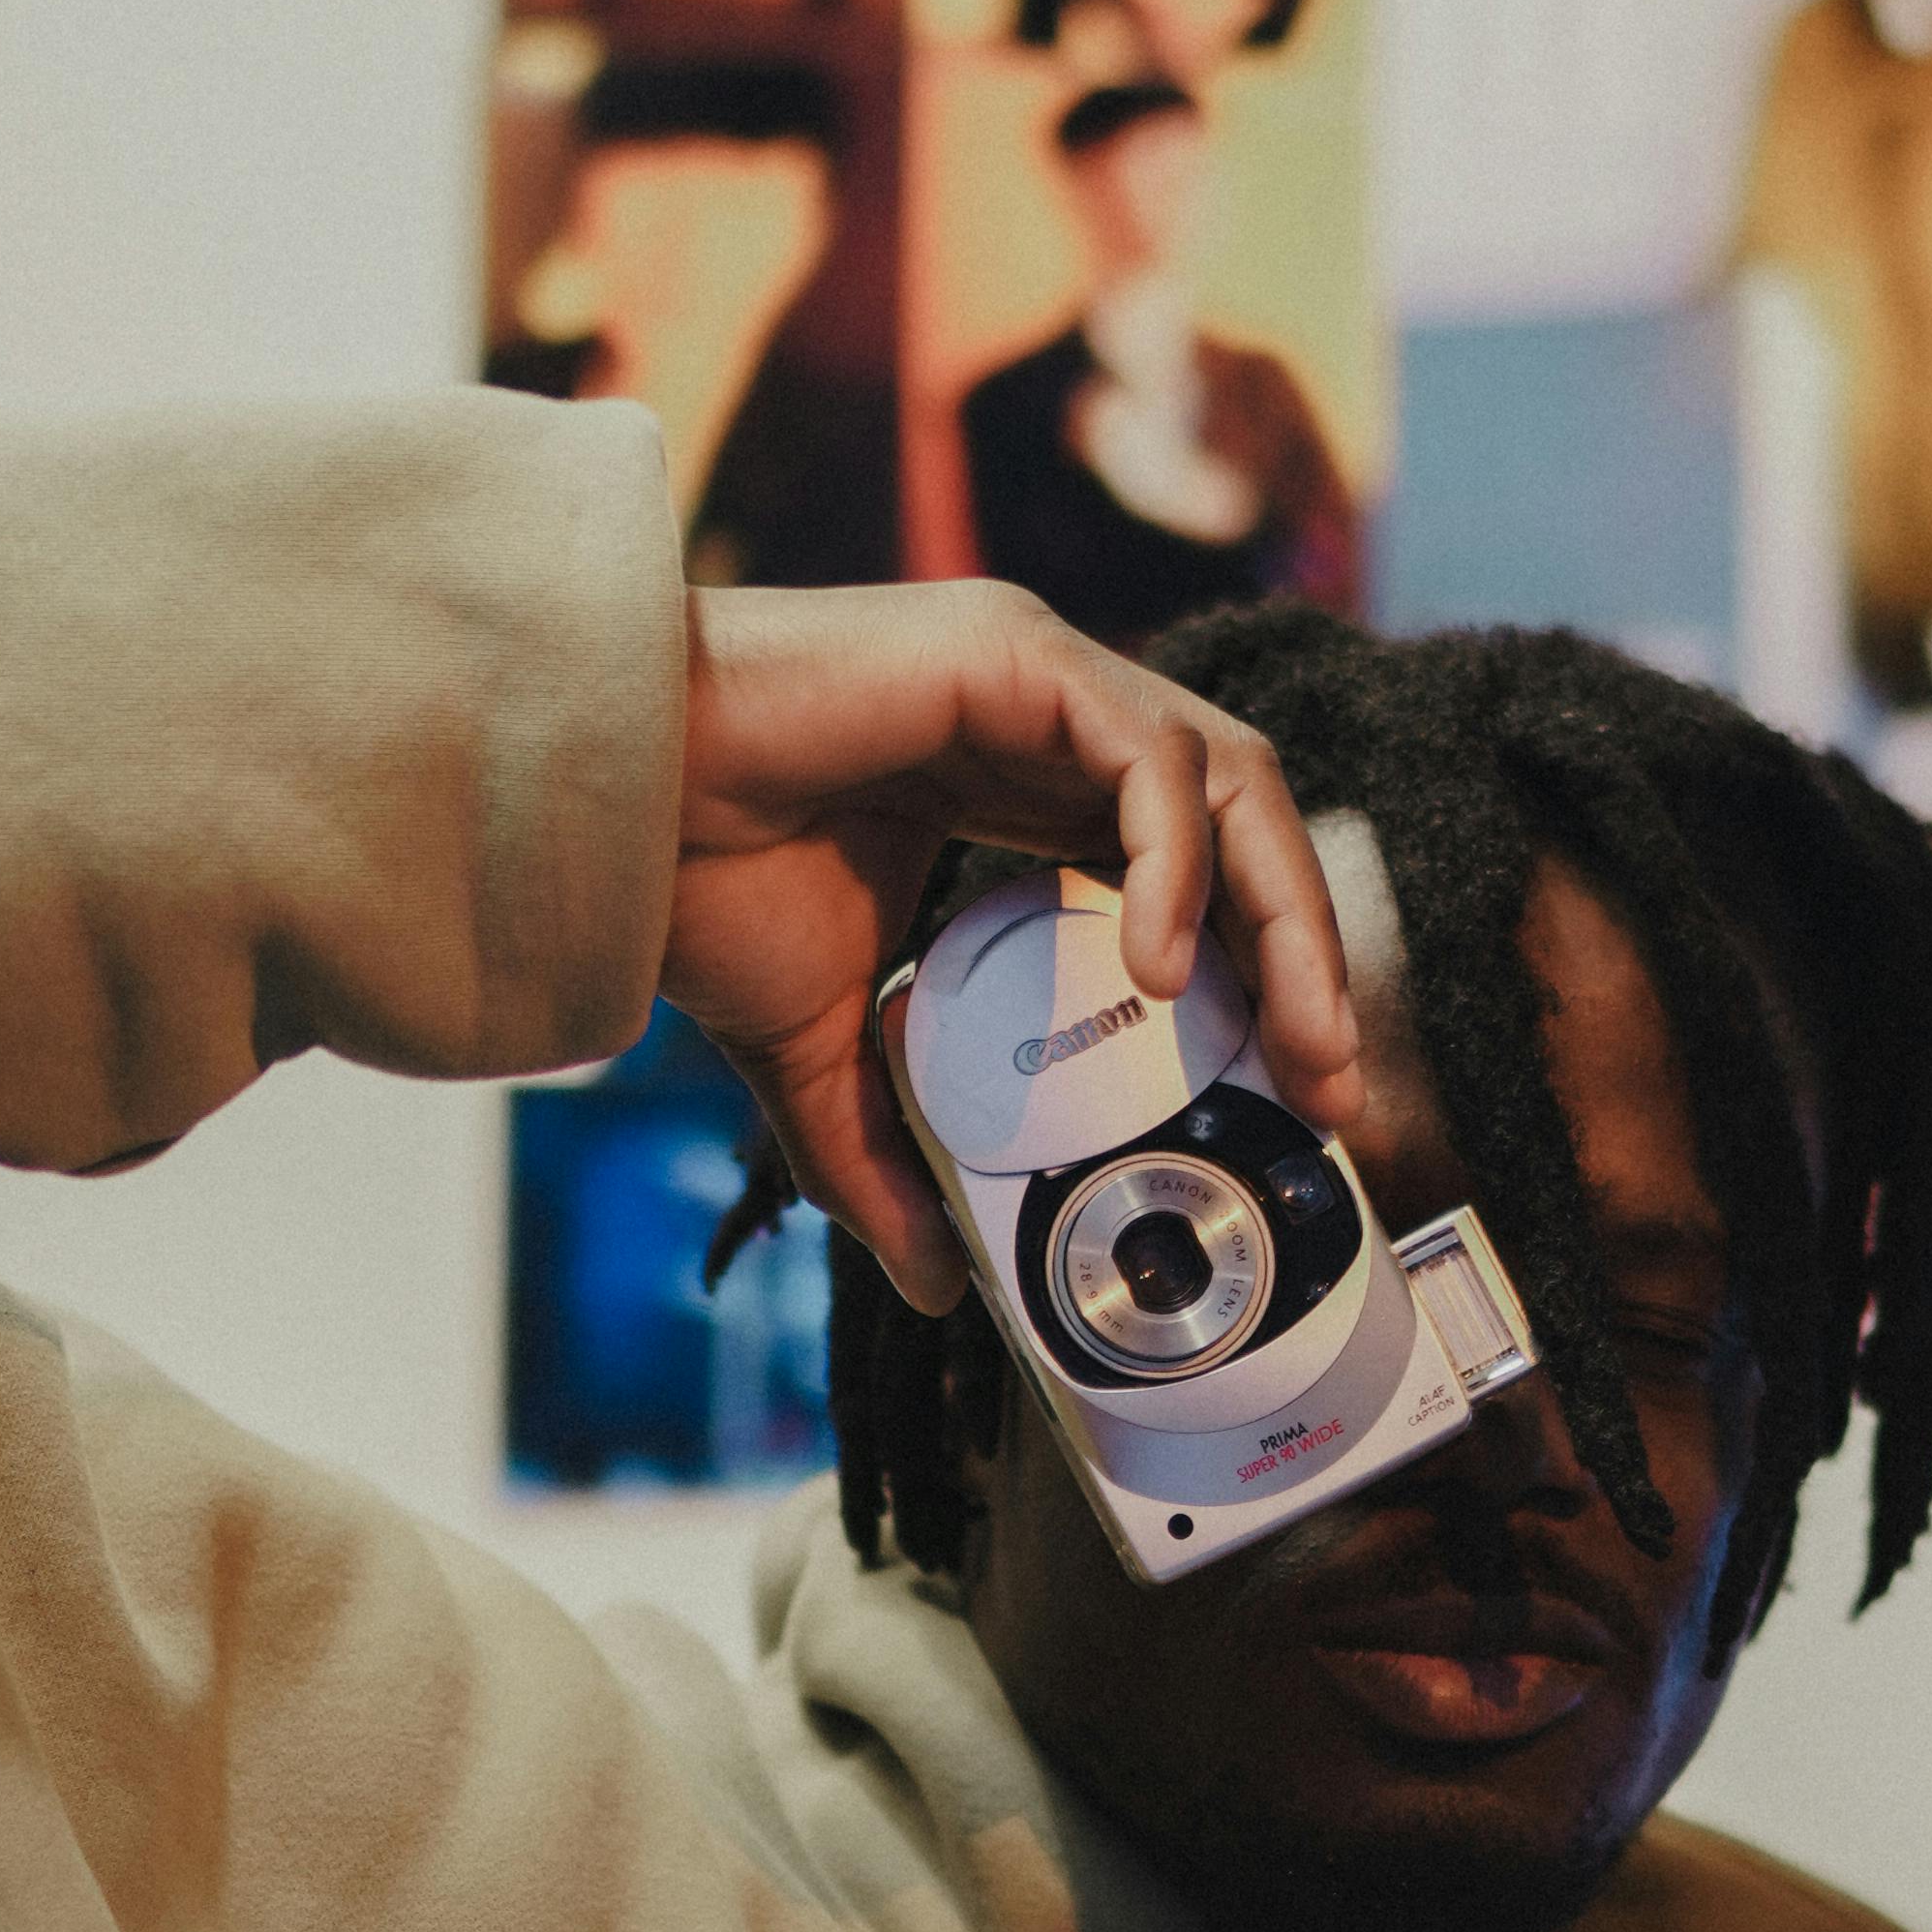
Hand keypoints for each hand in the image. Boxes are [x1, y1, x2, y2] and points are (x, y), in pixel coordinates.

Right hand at [666, 583, 1358, 1313]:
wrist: (601, 807)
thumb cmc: (693, 884)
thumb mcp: (812, 1055)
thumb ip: (880, 1158)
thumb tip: (935, 1283)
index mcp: (1020, 779)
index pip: (1196, 861)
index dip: (1263, 965)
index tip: (1294, 1085)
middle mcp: (1048, 712)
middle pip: (1243, 818)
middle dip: (1306, 952)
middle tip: (1331, 1081)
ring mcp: (1037, 670)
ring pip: (1227, 775)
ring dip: (1280, 911)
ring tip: (1284, 1036)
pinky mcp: (1011, 648)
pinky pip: (1149, 750)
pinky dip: (1177, 854)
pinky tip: (1159, 959)